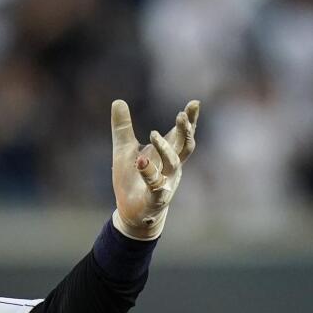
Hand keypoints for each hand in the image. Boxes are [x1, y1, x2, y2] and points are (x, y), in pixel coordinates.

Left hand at [111, 98, 198, 239]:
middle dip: (186, 130)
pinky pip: (156, 184)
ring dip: (164, 148)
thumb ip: (122, 127)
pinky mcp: (155, 197)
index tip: (194, 103)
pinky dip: (149, 173)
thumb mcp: (124, 149)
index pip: (182, 134)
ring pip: (172, 163)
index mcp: (167, 154)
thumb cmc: (132, 179)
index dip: (190, 120)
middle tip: (182, 114)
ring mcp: (166, 182)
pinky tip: (141, 161)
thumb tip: (117, 100)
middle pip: (185, 146)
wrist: (131, 212)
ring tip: (153, 134)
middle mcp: (172, 167)